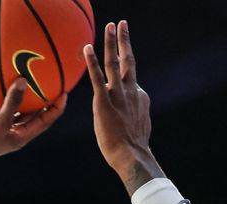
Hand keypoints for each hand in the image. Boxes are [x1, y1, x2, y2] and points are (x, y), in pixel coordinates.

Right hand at [0, 78, 66, 166]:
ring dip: (17, 94)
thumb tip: (23, 80)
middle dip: (40, 98)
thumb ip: (12, 103)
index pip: (45, 121)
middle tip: (48, 79)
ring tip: (23, 75)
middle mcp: (12, 131)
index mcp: (22, 136)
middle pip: (31, 113)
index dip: (56, 108)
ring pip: (11, 107)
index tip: (64, 92)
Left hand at [84, 21, 163, 191]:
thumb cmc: (132, 147)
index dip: (125, 71)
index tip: (122, 60)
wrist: (132, 156)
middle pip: (128, 60)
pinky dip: (92, 61)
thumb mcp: (138, 126)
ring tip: (110, 26)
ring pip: (115, 63)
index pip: (130, 79)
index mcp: (139, 96)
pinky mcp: (104, 102)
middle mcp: (131, 91)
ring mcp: (118, 95)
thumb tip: (129, 113)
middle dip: (124, 40)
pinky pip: (97, 78)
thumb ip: (133, 114)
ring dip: (111, 43)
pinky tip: (87, 47)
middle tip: (121, 24)